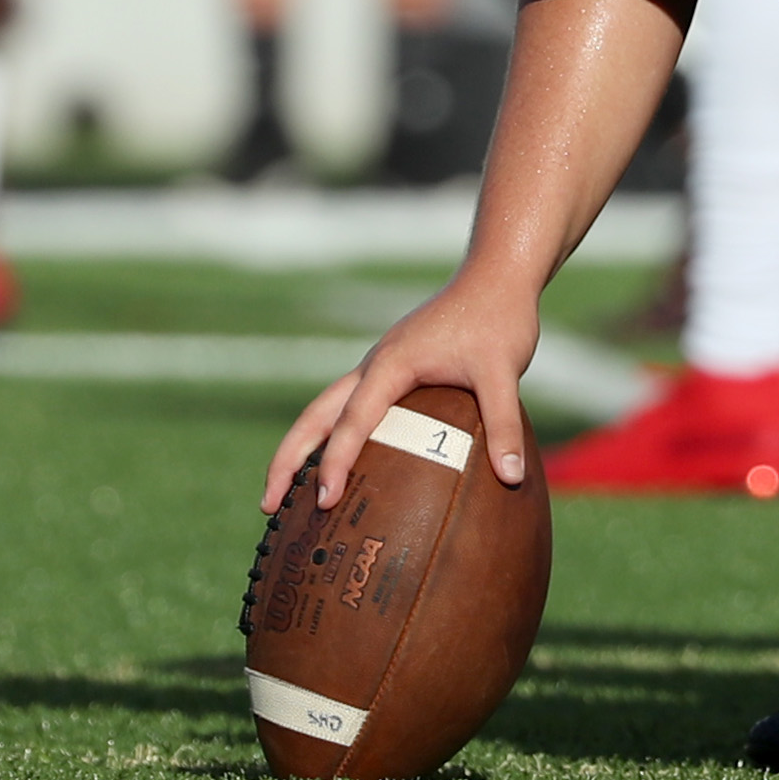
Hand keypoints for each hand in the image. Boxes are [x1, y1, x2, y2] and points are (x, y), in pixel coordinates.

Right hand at [264, 269, 538, 515]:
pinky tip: (342, 463)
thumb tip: (511, 479)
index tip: (325, 500)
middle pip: (315, 415)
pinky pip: (350, 407)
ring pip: (325, 410)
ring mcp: (379, 366)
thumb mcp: (504, 370)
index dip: (337, 462)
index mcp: (391, 364)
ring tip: (284, 494)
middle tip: (267, 504)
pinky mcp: (392, 369)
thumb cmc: (498, 317)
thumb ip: (505, 423)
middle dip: (288, 459)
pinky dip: (333, 436)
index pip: (354, 421)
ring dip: (302, 448)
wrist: (496, 275)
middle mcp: (374, 365)